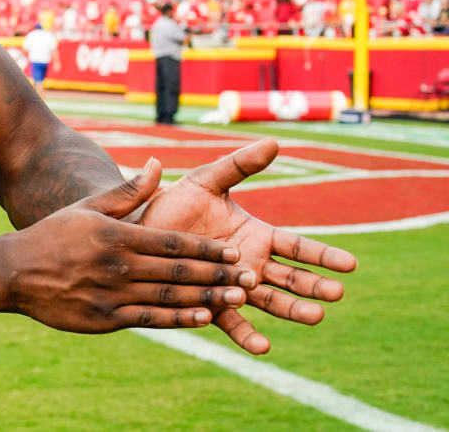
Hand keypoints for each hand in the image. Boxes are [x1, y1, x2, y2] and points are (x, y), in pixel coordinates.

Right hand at [9, 158, 254, 333]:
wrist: (16, 272)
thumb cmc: (55, 235)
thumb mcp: (88, 207)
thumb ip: (128, 191)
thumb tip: (158, 165)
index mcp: (117, 235)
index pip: (172, 242)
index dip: (207, 248)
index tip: (235, 251)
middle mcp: (118, 266)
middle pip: (178, 271)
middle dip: (217, 274)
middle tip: (250, 278)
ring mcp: (112, 294)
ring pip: (170, 298)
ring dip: (207, 298)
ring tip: (237, 298)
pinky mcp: (105, 319)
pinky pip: (151, 320)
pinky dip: (179, 320)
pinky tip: (203, 318)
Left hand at [139, 138, 356, 354]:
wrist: (137, 226)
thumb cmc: (173, 201)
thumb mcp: (207, 180)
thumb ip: (239, 165)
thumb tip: (274, 141)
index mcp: (255, 235)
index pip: (297, 247)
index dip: (323, 255)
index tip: (351, 264)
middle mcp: (249, 264)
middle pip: (290, 278)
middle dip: (314, 285)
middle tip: (337, 292)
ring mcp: (231, 287)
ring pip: (269, 302)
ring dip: (292, 310)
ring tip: (315, 316)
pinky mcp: (208, 303)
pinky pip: (231, 322)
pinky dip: (248, 335)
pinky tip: (263, 347)